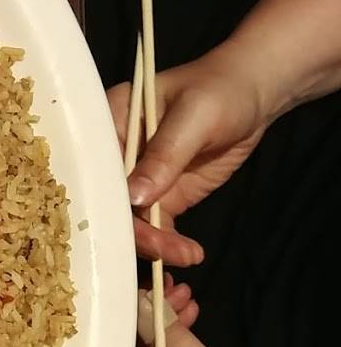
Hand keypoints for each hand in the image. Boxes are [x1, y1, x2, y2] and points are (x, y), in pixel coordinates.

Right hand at [107, 43, 269, 265]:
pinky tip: (188, 255)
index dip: (103, 202)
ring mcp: (139, 180)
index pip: (93, 171)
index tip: (125, 228)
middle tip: (166, 250)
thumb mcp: (194, 116)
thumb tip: (136, 199)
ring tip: (188, 256)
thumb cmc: (221, 90)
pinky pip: (156, 228)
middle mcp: (115, 157)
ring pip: (133, 222)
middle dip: (135, 232)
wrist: (254, 95)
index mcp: (109, 125)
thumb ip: (165, 155)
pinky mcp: (163, 198)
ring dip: (156, 245)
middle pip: (109, 203)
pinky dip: (168, 246)